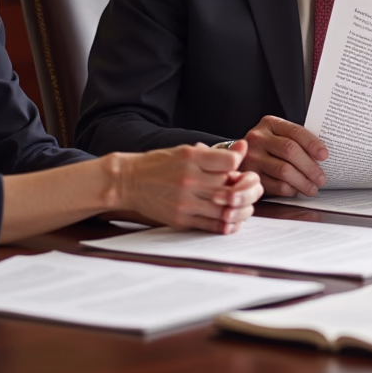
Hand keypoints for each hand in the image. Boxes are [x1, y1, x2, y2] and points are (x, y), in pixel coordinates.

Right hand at [119, 141, 261, 233]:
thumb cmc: (158, 165)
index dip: (238, 164)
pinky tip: (231, 218)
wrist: (128, 182)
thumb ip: (214, 153)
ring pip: (226, 208)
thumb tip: (243, 147)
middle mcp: (189, 179)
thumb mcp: (185, 151)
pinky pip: (213, 225)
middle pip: (231, 186)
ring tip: (240, 203)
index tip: (235, 167)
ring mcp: (185, 201)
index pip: (230, 161)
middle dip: (243, 188)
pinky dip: (228, 223)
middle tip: (244, 187)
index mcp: (191, 158)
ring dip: (240, 207)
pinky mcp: (181, 219)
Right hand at [242, 115, 327, 196]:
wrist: (239, 157)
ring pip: (284, 170)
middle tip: (321, 178)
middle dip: (310, 167)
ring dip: (303, 182)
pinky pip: (275, 185)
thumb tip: (321, 157)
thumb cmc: (267, 147)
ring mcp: (252, 157)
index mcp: (270, 123)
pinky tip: (296, 190)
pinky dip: (290, 190)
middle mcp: (258, 138)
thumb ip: (296, 141)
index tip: (325, 155)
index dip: (313, 144)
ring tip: (312, 188)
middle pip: (290, 151)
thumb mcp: (278, 136)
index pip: (295, 131)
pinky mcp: (250, 176)